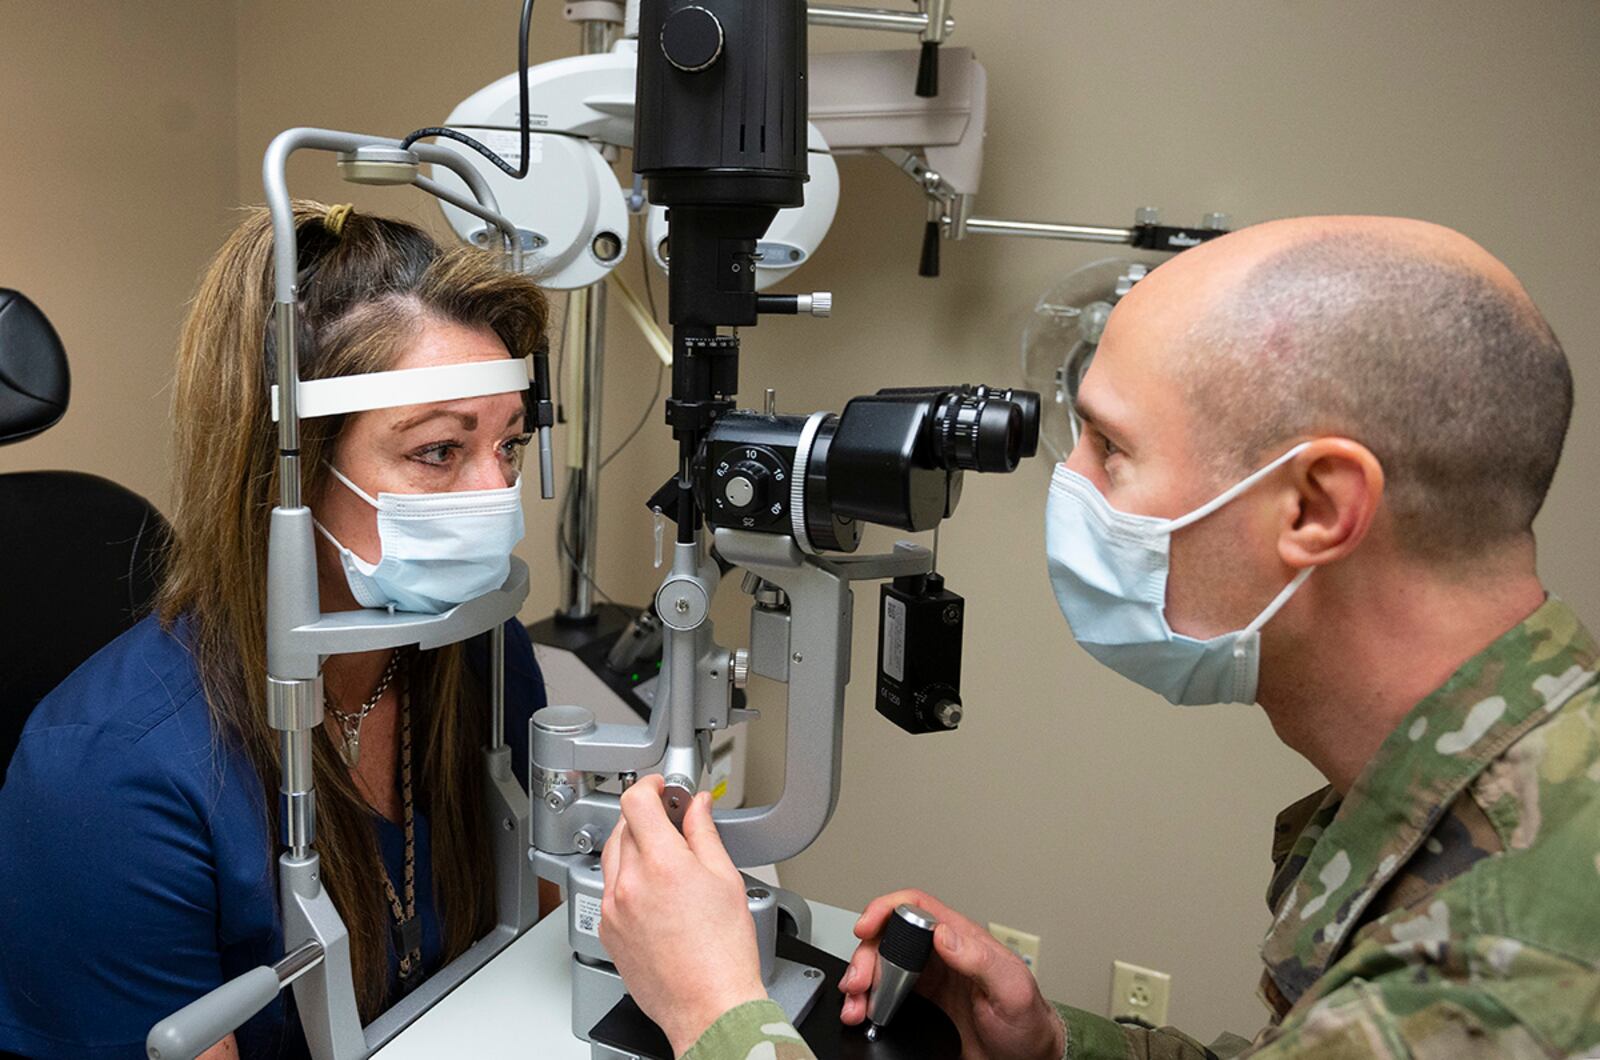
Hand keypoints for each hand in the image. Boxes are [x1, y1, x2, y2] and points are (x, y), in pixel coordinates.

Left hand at [599, 775, 766, 1054]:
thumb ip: (704, 833)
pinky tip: (654, 894)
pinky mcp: (607, 930)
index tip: (661, 787)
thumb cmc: (723, 954)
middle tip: (673, 823)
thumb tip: (697, 806)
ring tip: (665, 861)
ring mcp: (613, 908)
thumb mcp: (726, 879)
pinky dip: (627, 880)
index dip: (650, 785)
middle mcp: (629, 883)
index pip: (636, 801)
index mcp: (661, 864)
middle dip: (647, 817)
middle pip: (624, 826)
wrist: (708, 1005)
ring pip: (613, 856)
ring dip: (634, 846)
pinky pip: (610, 889)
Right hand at [839, 890, 1064, 1059]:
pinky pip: (883, 995)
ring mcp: (927, 981)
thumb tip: (943, 932)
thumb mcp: (1012, 989)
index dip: (886, 909)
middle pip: (889, 938)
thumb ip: (980, 958)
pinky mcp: (919, 1007)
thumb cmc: (1027, 1024)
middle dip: (866, 955)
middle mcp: (940, 956)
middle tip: (858, 982)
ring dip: (861, 981)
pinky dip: (866, 1002)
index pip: (917, 908)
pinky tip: (862, 1013)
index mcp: (962, 940)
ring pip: (881, 966)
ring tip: (855, 1005)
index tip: (867, 927)